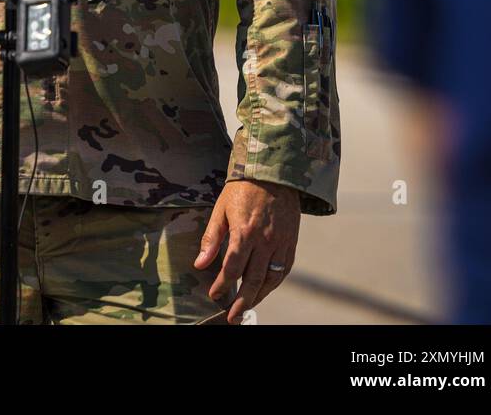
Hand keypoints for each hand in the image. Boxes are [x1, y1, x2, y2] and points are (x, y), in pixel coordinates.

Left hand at [193, 179, 300, 323]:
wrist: (274, 172)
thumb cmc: (243, 189)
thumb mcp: (221, 209)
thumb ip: (211, 238)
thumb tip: (199, 264)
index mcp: (244, 232)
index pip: (232, 268)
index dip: (222, 285)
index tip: (213, 294)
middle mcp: (264, 241)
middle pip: (252, 280)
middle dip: (241, 302)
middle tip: (232, 317)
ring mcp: (280, 243)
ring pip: (270, 280)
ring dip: (258, 297)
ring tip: (246, 308)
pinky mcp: (291, 242)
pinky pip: (283, 270)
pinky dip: (273, 284)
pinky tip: (264, 290)